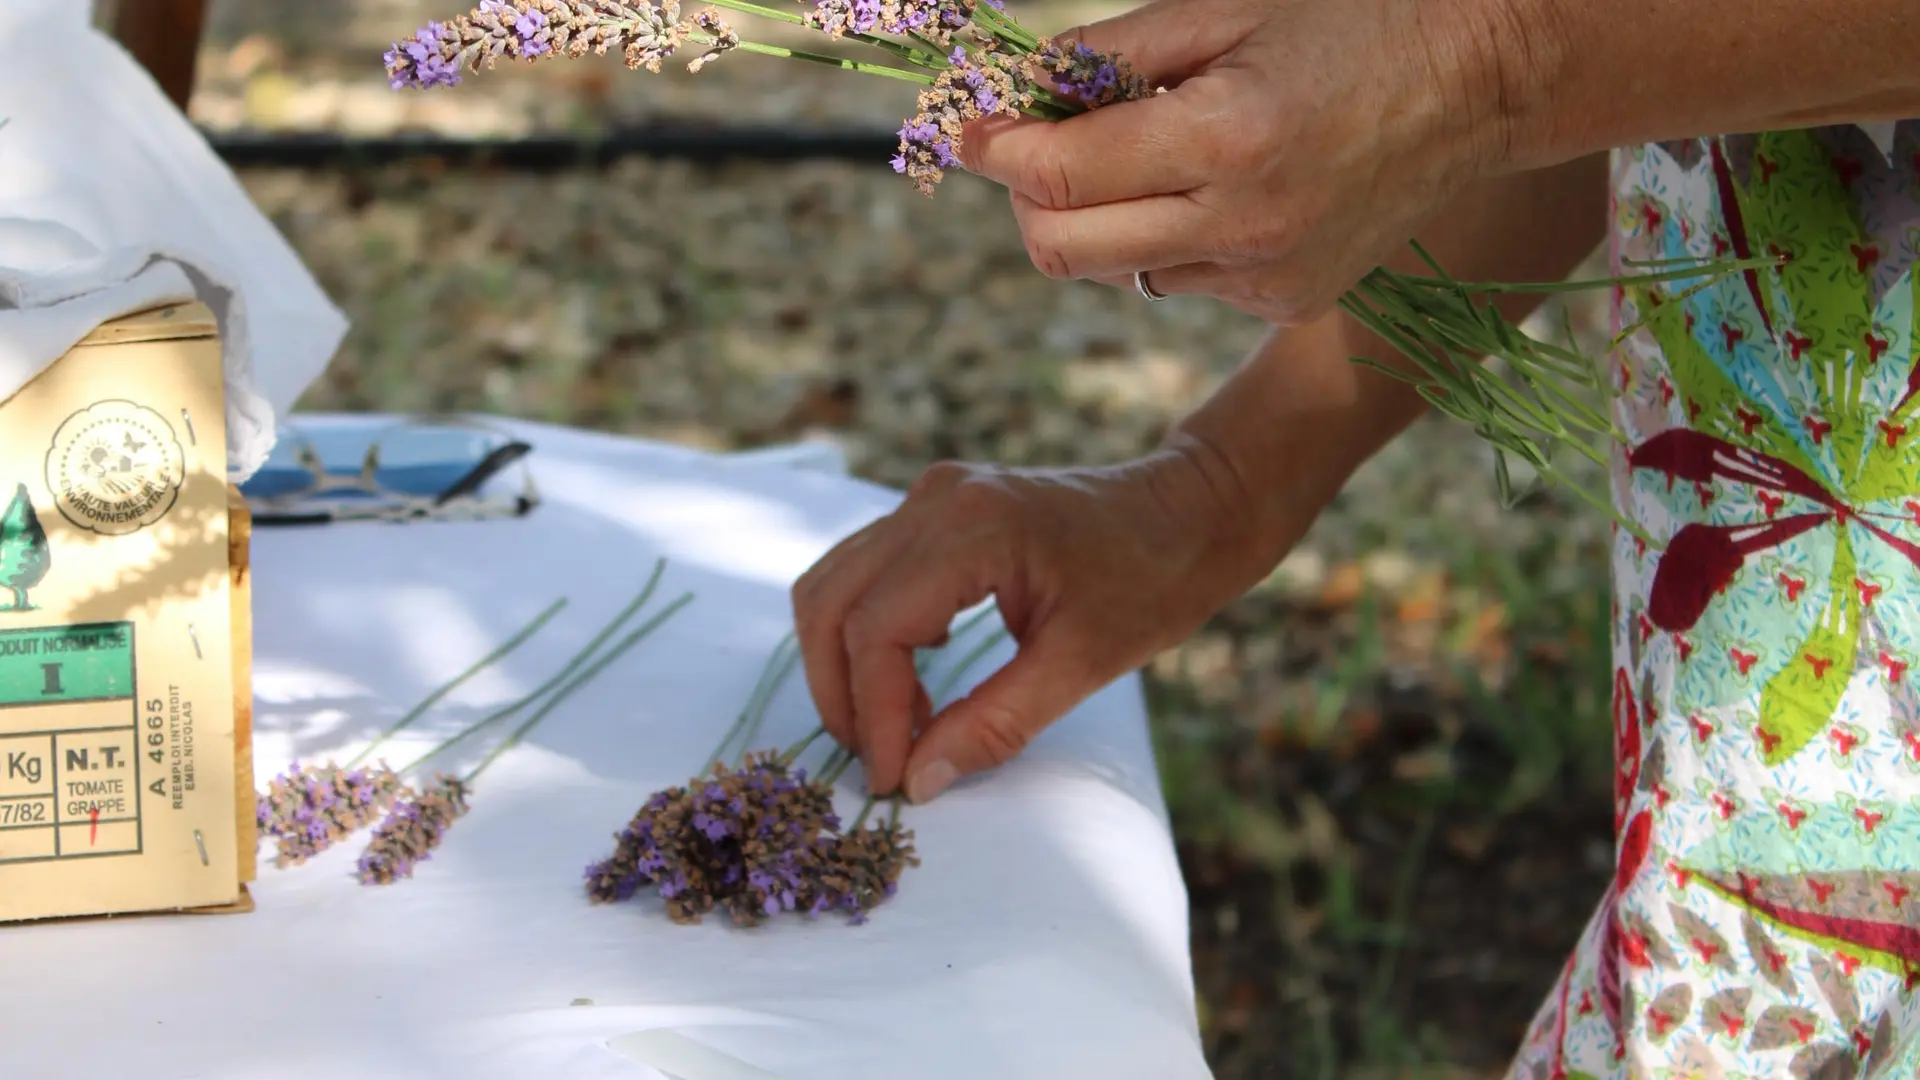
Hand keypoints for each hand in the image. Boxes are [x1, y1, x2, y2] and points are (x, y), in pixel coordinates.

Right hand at [790, 435, 1280, 803]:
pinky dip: (869, 634)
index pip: (876, 629)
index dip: (875, 713)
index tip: (893, 778)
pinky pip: (865, 573)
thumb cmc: (1153, 581)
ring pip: (835, 584)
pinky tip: (919, 679)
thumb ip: (994, 723)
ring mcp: (930, 497)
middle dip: (841, 693)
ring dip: (848, 665)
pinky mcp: (934, 510)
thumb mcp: (1083, 664)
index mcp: (972, 527)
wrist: (1191, 512)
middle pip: (830, 602)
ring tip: (901, 725)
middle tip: (880, 760)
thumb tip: (919, 780)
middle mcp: (935, 500)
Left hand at [961, 0, 1520, 322]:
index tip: (966, 125)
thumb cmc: (1348, 21)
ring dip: (1097, 216)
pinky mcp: (1283, 301)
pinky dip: (1164, 236)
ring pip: (1114, 270)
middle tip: (1032, 144)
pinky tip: (1216, 186)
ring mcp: (1266, 276)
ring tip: (1147, 151)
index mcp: (1226, 139)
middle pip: (1061, 249)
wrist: (1477, 80)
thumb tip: (1012, 95)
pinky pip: (1176, 280)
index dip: (994, 149)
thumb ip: (1108, 57)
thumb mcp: (1222, 9)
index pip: (1058, 176)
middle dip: (1024, 198)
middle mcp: (1244, 225)